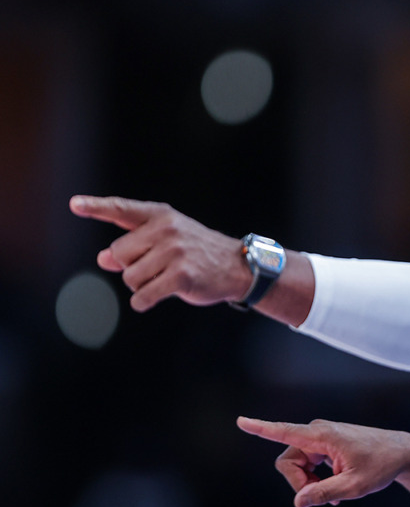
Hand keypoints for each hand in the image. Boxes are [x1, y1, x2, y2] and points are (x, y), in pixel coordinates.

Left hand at [70, 195, 250, 311]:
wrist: (237, 266)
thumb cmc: (197, 252)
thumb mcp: (166, 241)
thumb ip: (133, 246)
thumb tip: (102, 259)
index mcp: (160, 216)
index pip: (122, 210)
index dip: (96, 207)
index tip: (74, 204)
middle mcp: (166, 230)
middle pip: (119, 254)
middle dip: (130, 267)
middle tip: (154, 267)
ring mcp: (175, 252)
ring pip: (130, 278)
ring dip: (140, 286)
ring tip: (161, 280)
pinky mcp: (181, 276)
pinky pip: (143, 296)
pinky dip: (144, 301)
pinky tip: (155, 297)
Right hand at [236, 416, 409, 506]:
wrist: (400, 453)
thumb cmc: (381, 466)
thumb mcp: (355, 486)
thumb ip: (325, 493)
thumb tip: (298, 501)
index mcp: (323, 436)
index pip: (285, 432)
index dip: (261, 429)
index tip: (241, 421)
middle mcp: (318, 432)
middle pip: (288, 462)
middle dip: (299, 483)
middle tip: (325, 499)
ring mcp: (321, 437)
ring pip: (297, 465)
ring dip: (309, 483)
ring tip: (333, 496)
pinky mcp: (325, 444)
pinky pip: (307, 464)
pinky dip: (315, 479)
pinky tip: (333, 491)